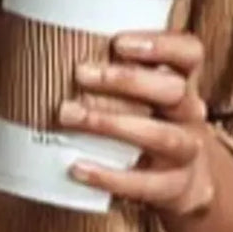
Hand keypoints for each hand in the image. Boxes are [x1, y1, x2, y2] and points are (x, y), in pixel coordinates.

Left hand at [56, 28, 216, 216]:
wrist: (187, 184)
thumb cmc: (149, 126)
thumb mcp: (144, 98)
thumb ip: (113, 76)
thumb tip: (42, 51)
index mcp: (182, 84)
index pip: (189, 53)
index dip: (160, 45)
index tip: (118, 43)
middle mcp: (190, 114)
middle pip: (174, 90)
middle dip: (127, 80)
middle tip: (80, 73)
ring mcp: (186, 152)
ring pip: (162, 135)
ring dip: (112, 123)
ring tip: (69, 115)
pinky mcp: (174, 188)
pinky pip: (145, 184)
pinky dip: (109, 176)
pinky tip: (77, 168)